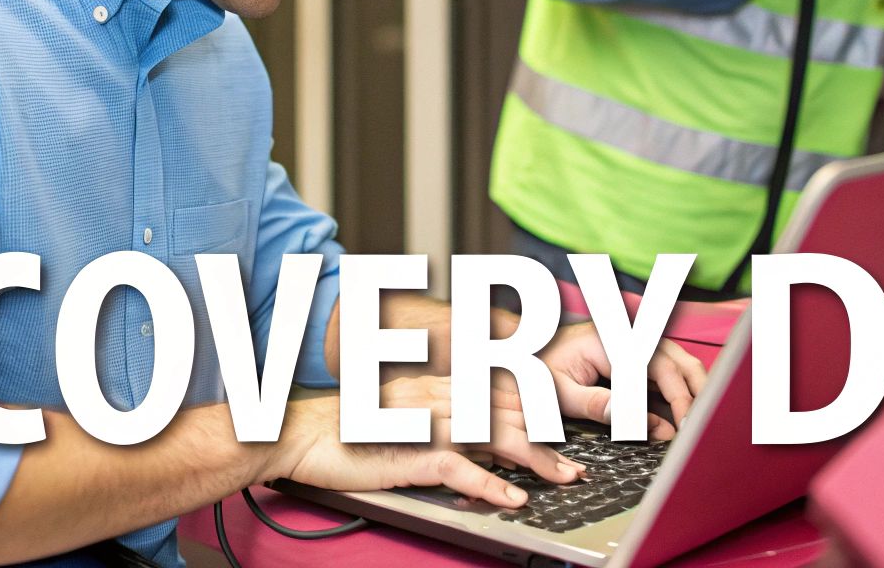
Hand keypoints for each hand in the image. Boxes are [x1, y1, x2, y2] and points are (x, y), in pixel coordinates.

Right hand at [279, 377, 583, 508]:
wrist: (304, 433)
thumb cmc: (351, 428)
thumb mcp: (408, 417)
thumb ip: (446, 421)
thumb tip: (485, 442)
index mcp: (442, 383)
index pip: (505, 391)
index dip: (543, 410)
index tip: (570, 430)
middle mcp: (442, 395)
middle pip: (512, 411)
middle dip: (552, 436)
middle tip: (580, 463)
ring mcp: (429, 422)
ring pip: (498, 435)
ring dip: (537, 459)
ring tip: (565, 478)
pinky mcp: (412, 452)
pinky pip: (462, 468)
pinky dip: (491, 485)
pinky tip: (513, 498)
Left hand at [532, 322, 707, 439]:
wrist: (529, 351)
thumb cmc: (540, 369)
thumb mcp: (560, 391)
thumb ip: (596, 404)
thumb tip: (627, 417)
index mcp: (611, 341)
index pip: (659, 368)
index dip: (678, 397)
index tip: (684, 426)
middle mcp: (629, 337)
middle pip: (678, 359)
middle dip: (695, 391)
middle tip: (700, 427)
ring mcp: (634, 343)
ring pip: (678, 362)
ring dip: (691, 389)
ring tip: (698, 421)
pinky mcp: (634, 355)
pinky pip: (666, 369)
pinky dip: (678, 388)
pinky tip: (683, 411)